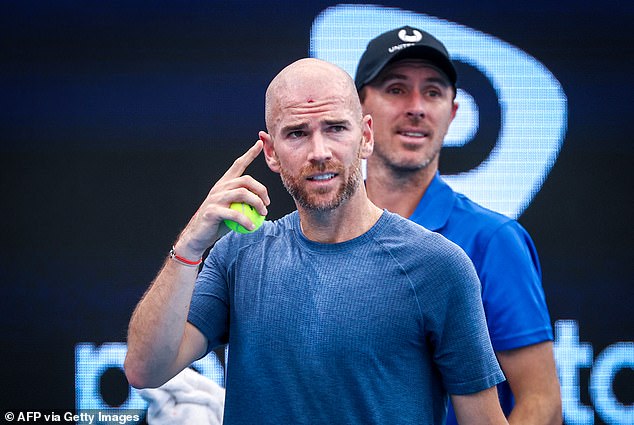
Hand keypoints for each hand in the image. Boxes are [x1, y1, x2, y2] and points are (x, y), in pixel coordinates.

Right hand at [174, 140, 269, 257]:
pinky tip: (252, 227)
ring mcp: (215, 198)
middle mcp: (220, 188)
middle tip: (267, 204)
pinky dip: (246, 220)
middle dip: (261, 190)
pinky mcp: (212, 211)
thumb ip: (244, 203)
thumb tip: (265, 203)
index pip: (238, 165)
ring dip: (257, 203)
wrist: (198, 236)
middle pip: (246, 180)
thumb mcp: (233, 210)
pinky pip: (235, 214)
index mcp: (224, 184)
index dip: (249, 154)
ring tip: (263, 214)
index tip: (260, 144)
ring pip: (242, 194)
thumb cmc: (218, 223)